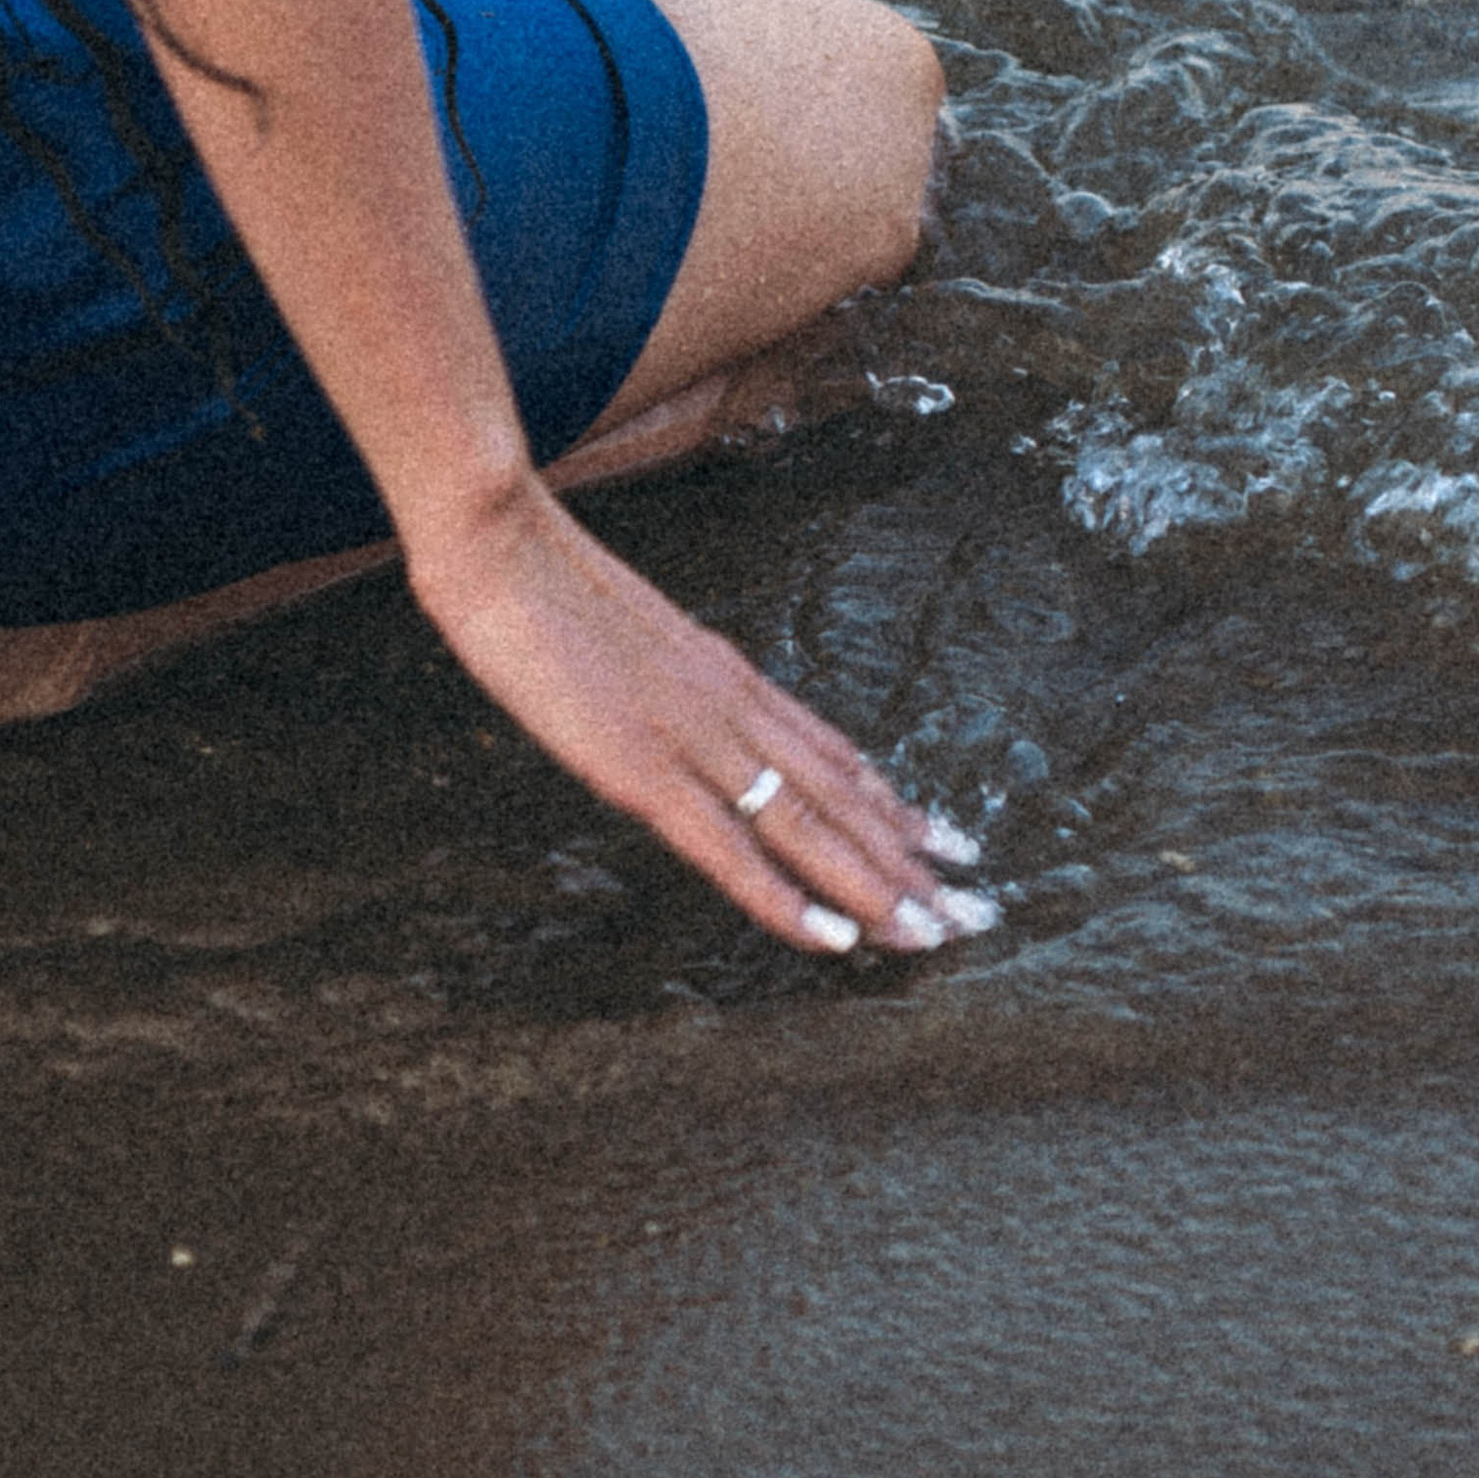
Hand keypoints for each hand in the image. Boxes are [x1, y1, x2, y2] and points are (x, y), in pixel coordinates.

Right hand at [406, 477, 990, 953]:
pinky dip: (787, 898)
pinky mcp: (644, 769)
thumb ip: (668, 678)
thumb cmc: (541, 581)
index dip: (894, 805)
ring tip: (936, 934)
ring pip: (811, 826)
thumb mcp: (626, 635)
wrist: (501, 537)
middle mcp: (734, 707)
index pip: (833, 753)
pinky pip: (731, 848)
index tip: (946, 843)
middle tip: (977, 909)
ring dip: (878, 886)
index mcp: (728, 676)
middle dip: (912, 860)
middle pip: (844, 796)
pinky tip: (833, 939)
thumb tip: (681, 710)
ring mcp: (695, 738)